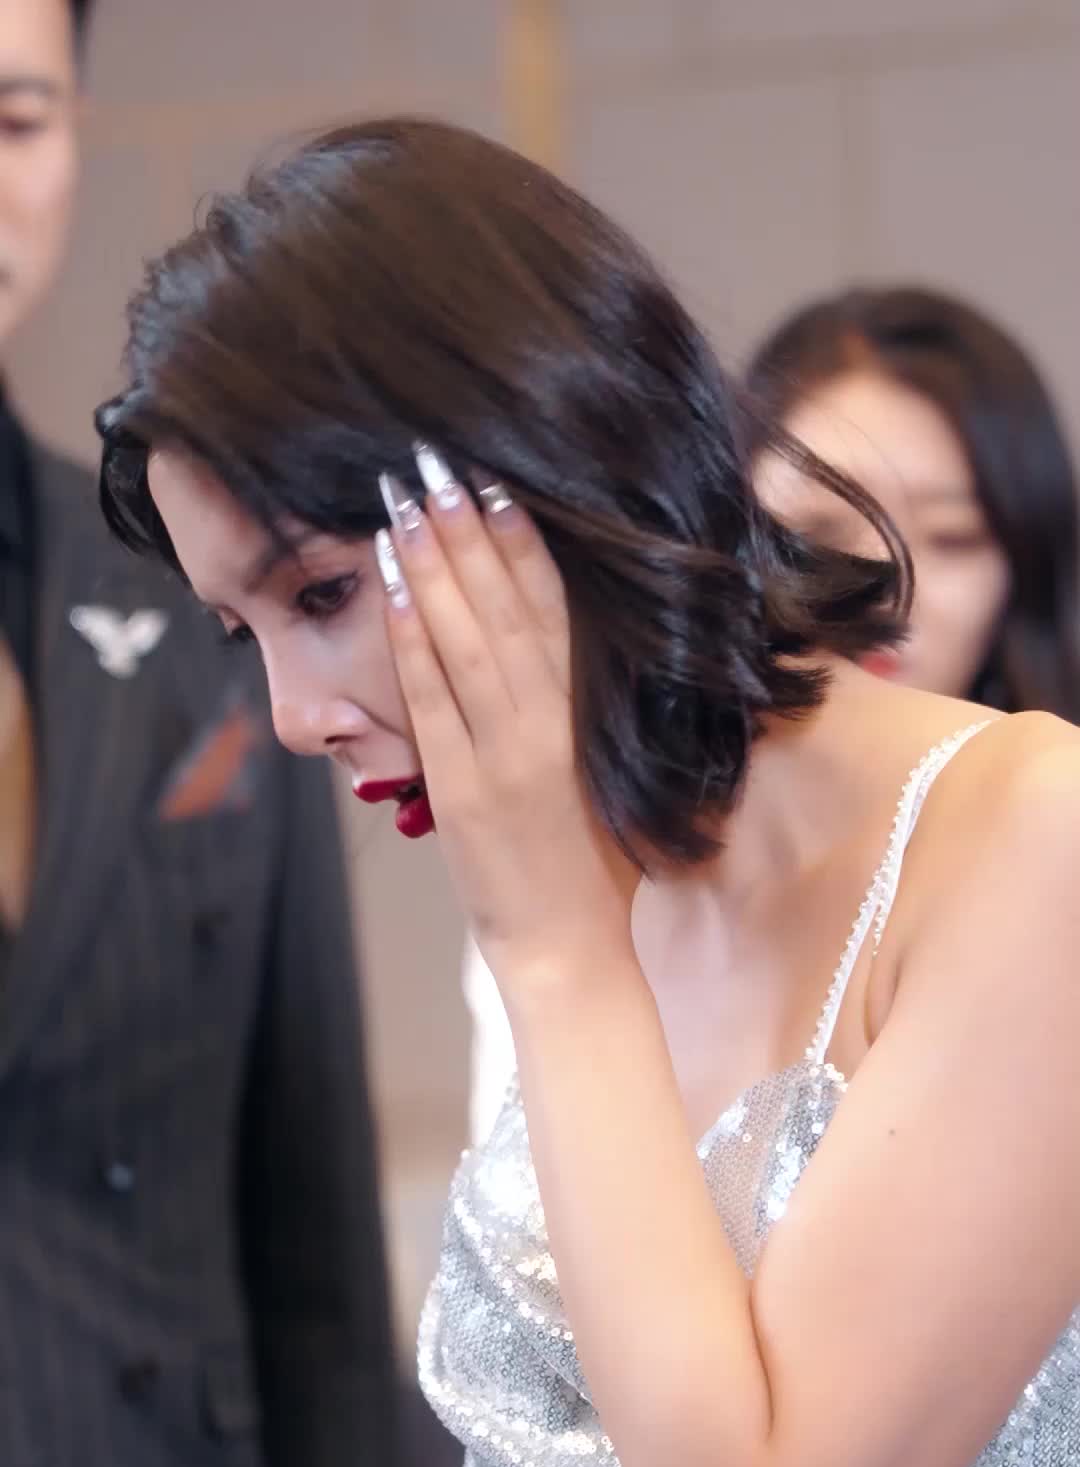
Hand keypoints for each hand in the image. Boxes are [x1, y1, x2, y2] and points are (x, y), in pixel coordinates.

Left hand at [377, 451, 638, 1001]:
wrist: (571, 950)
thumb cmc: (600, 868)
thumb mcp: (612, 775)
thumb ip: (589, 712)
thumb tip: (571, 644)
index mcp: (589, 718)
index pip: (556, 611)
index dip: (526, 543)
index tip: (502, 483)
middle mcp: (549, 726)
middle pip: (507, 607)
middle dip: (471, 529)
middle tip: (440, 460)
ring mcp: (504, 756)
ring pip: (468, 640)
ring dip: (434, 564)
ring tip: (407, 498)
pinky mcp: (464, 790)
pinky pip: (433, 699)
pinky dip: (411, 638)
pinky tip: (389, 585)